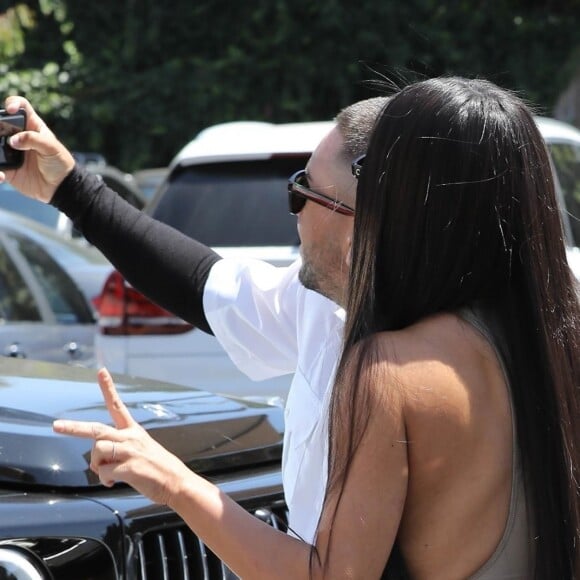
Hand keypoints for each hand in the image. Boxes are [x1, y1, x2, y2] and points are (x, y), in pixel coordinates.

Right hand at [0, 96, 75, 202]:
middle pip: (0, 123)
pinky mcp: (6, 167)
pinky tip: (2, 177)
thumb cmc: (60, 163)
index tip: (10, 109)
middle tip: (0, 135)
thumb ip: (34, 140)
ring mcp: (10, 150)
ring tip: (0, 157)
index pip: (20, 107)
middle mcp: (17, 136)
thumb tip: (12, 141)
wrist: (59, 187)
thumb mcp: (52, 148)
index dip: (13, 103)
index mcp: (31, 126)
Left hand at [53, 368, 190, 504]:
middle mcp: (130, 437)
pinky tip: (115, 482)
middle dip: (73, 428)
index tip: (101, 371)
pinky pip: (103, 472)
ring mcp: (130, 452)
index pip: (117, 405)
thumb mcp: (139, 451)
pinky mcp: (129, 468)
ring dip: (97, 466)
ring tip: (109, 474)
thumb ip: (118, 450)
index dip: (108, 388)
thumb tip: (96, 461)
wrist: (176, 482)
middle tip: (56, 426)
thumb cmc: (157, 469)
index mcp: (133, 431)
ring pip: (97, 451)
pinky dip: (105, 480)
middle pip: (96, 429)